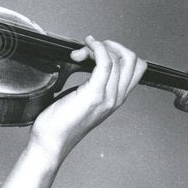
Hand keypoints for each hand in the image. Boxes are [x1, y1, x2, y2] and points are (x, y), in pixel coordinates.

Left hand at [29, 35, 146, 159]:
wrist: (51, 141)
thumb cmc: (60, 122)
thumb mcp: (82, 99)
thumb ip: (92, 84)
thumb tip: (86, 61)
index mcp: (116, 98)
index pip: (136, 67)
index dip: (118, 52)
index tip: (94, 52)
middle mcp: (116, 97)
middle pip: (133, 59)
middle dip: (111, 46)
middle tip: (89, 50)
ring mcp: (108, 96)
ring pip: (118, 58)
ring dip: (97, 47)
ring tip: (79, 53)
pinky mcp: (94, 94)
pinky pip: (105, 62)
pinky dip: (95, 48)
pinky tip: (83, 49)